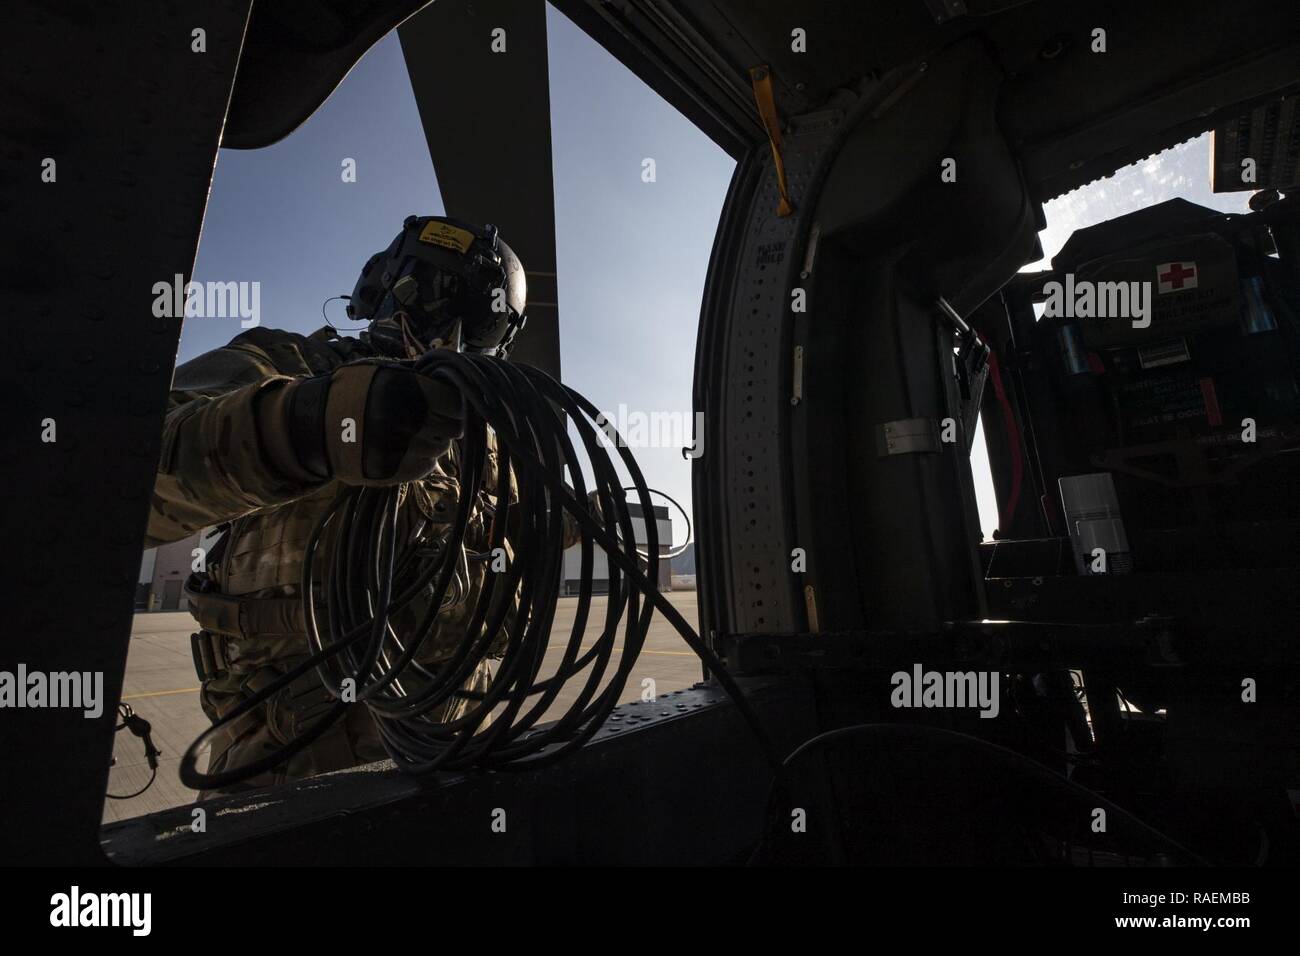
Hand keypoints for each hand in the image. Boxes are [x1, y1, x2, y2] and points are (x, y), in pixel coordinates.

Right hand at [269, 361, 464, 485]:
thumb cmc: (349, 393)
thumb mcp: (379, 371)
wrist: (314, 426)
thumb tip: (445, 377)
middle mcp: (407, 421)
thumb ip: (413, 374)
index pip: (453, 403)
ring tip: (414, 434)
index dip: (453, 404)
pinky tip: (407, 449)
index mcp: (406, 391)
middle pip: (451, 428)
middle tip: (432, 421)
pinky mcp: (394, 472)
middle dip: (445, 424)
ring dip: (433, 442)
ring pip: (440, 449)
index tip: (446, 405)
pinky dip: (422, 458)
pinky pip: (425, 467)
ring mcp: (401, 449)